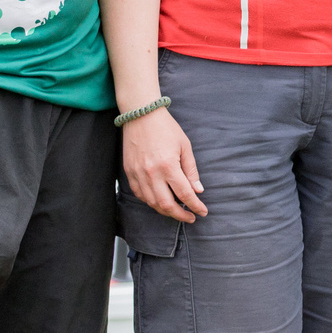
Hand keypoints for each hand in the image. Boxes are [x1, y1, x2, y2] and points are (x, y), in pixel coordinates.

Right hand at [122, 108, 206, 222]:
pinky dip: (150, 201)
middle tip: (190, 217)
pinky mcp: (129, 172)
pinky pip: (139, 194)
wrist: (141, 114)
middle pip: (166, 204)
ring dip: (165, 210)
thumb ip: (191, 170)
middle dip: (180, 215)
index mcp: (168, 166)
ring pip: (151, 202)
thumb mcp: (184, 146)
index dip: (195, 206)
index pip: (184, 194)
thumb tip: (198, 190)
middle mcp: (151, 173)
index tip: (202, 212)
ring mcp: (138, 174)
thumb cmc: (165, 128)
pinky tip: (159, 201)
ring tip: (176, 210)